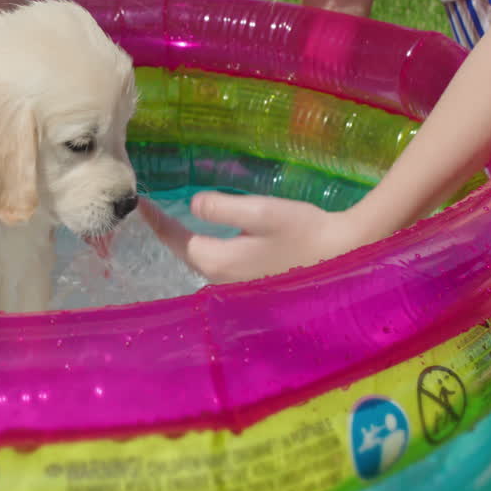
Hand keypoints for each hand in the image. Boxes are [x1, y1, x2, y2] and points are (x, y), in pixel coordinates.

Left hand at [138, 192, 380, 283]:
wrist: (348, 255)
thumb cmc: (305, 231)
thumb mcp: (261, 212)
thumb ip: (223, 209)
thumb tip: (193, 206)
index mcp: (219, 261)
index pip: (177, 241)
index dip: (158, 221)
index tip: (142, 203)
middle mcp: (224, 280)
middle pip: (187, 253)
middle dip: (170, 233)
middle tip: (155, 210)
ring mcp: (240, 287)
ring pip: (204, 261)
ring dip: (189, 242)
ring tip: (177, 221)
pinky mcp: (256, 285)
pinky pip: (221, 265)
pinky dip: (210, 249)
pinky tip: (215, 238)